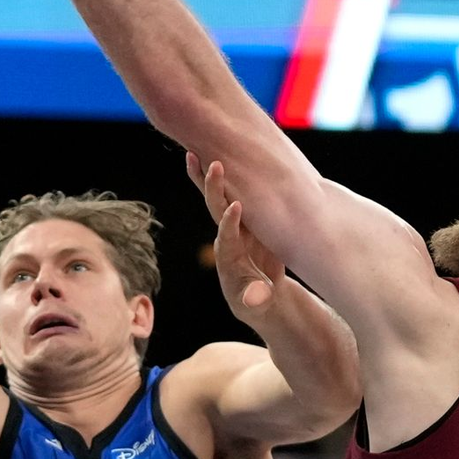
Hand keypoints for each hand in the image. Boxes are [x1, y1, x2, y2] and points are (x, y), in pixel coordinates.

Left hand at [187, 152, 283, 319]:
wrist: (262, 298)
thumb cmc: (259, 303)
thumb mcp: (259, 305)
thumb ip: (257, 298)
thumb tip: (257, 297)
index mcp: (230, 258)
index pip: (228, 237)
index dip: (231, 223)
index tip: (236, 206)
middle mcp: (229, 238)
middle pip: (217, 211)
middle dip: (213, 189)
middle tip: (212, 165)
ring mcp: (237, 227)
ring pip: (221, 199)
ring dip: (210, 179)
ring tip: (195, 153)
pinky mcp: (247, 222)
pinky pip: (235, 196)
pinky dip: (227, 180)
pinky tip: (219, 158)